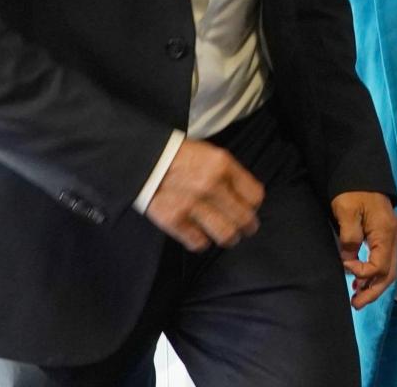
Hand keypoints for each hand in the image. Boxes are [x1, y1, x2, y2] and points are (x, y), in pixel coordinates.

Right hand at [145, 139, 263, 252]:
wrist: (141, 159)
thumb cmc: (176, 155)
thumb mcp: (209, 154)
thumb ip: (229, 173)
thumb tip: (244, 196)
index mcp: (223, 165)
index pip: (255, 195)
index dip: (254, 205)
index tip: (249, 208)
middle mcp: (211, 185)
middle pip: (244, 218)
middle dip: (247, 227)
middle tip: (244, 229)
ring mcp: (192, 204)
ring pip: (226, 235)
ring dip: (229, 238)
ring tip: (227, 236)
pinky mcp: (174, 219)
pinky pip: (199, 242)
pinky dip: (201, 242)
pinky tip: (199, 234)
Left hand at [331, 191, 396, 308]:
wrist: (360, 173)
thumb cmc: (352, 191)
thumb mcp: (347, 211)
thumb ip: (349, 238)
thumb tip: (349, 260)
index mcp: (386, 232)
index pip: (379, 265)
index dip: (361, 271)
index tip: (344, 265)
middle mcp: (394, 237)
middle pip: (389, 272)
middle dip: (373, 291)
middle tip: (356, 304)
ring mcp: (392, 236)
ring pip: (389, 269)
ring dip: (375, 285)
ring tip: (358, 297)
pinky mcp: (386, 235)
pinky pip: (385, 260)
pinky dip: (375, 274)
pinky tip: (362, 280)